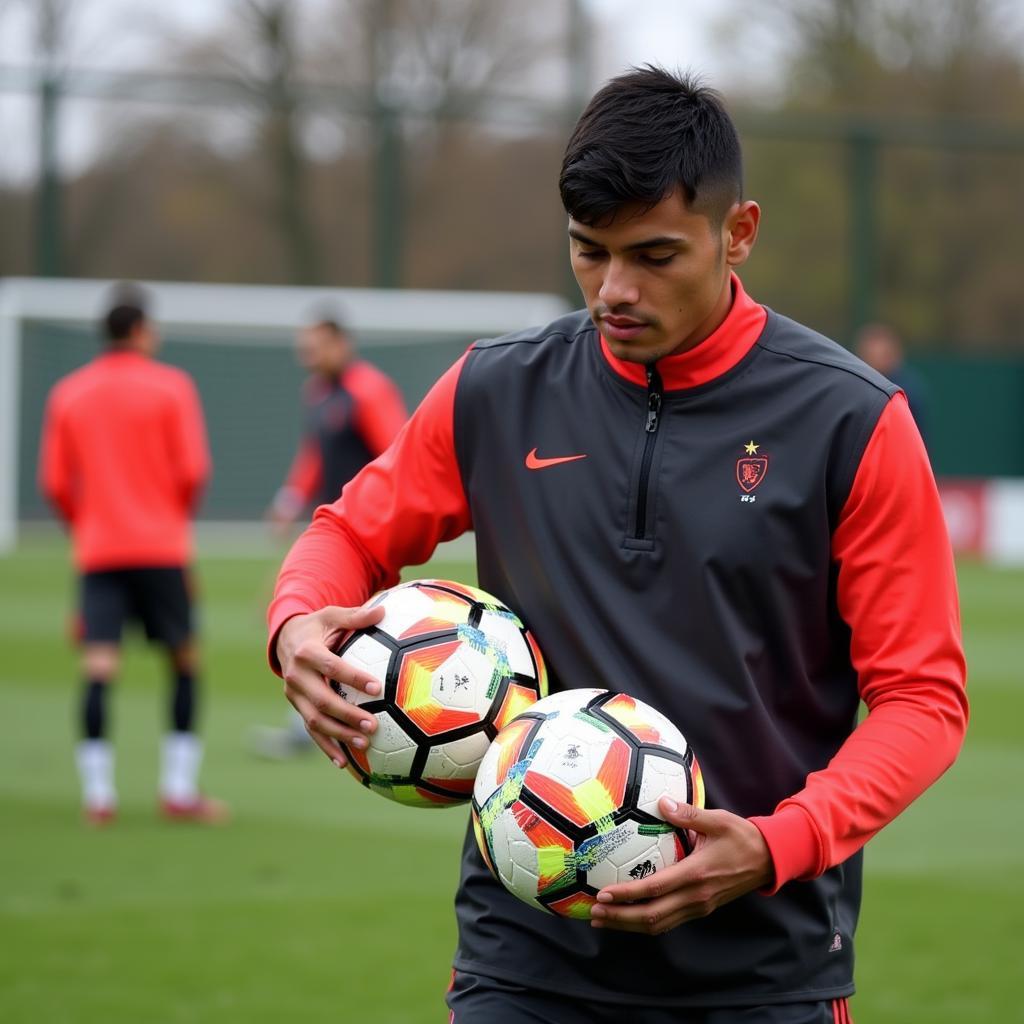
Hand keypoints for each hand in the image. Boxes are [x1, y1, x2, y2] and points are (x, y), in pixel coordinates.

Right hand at [275, 604, 385, 764]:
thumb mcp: (332, 615)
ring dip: (339, 734)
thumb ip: (356, 616)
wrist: (285, 638)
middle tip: (372, 725)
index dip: (353, 678)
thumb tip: (382, 612)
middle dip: (347, 715)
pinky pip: (311, 730)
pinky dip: (326, 747)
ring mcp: (294, 694)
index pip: (331, 667)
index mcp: (306, 652)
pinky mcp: (296, 706)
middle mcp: (296, 676)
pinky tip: (344, 762)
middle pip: (322, 700)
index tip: (376, 688)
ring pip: (315, 720)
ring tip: (364, 743)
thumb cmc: (317, 626)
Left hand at [588, 798, 773, 934]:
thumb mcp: (718, 820)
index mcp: (696, 874)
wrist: (769, 860)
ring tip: (604, 920)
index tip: (603, 894)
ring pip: (660, 924)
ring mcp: (699, 906)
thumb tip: (662, 802)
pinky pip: (670, 921)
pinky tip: (631, 917)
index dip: (627, 895)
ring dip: (630, 925)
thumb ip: (688, 814)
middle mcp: (696, 896)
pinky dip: (647, 922)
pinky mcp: (701, 908)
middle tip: (594, 913)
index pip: (655, 889)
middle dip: (621, 918)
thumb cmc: (742, 837)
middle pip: (652, 916)